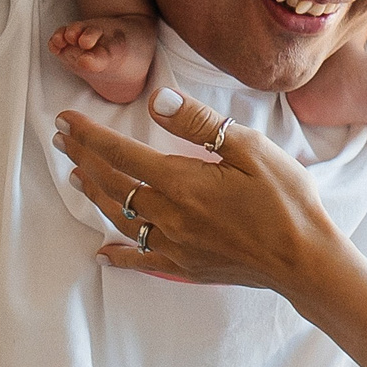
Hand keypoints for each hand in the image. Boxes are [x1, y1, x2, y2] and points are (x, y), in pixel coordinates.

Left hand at [56, 87, 356, 293]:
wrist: (304, 259)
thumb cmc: (285, 200)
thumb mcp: (250, 149)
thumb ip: (200, 125)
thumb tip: (158, 101)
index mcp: (180, 181)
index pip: (121, 153)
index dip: (90, 135)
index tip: (65, 120)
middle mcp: (167, 214)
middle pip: (113, 184)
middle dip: (84, 158)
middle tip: (63, 141)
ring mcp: (174, 244)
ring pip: (120, 218)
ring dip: (95, 195)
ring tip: (78, 178)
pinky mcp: (185, 266)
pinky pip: (141, 260)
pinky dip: (117, 255)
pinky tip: (102, 253)